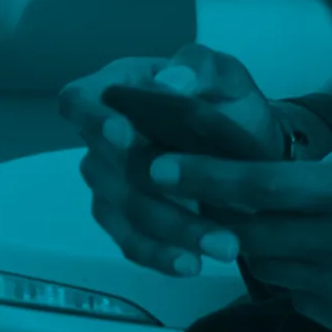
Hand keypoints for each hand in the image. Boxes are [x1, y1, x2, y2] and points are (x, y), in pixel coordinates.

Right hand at [57, 43, 278, 276]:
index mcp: (119, 88)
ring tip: (223, 246)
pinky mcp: (123, 218)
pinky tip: (190, 263)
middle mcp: (101, 136)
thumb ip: (202, 67)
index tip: (124, 138)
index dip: (94, 120)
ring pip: (125, 210)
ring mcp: (109, 180)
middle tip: (211, 206)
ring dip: (172, 231)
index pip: (79, 100)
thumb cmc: (227, 101)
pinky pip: (129, 240)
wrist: (251, 147)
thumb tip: (172, 83)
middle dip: (159, 193)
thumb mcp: (226, 75)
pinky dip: (159, 254)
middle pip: (109, 168)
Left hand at [153, 117, 331, 331]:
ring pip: (267, 266)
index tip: (163, 165)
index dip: (203, 174)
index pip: (260, 183)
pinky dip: (291, 274)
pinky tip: (311, 257)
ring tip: (262, 223)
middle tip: (195, 192)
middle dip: (215, 211)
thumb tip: (330, 152)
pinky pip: (298, 296)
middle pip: (248, 231)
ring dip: (254, 244)